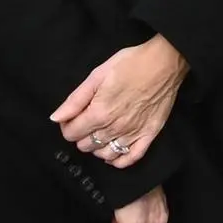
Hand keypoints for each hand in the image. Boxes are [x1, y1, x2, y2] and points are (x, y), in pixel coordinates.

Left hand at [53, 37, 185, 165]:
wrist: (165, 62)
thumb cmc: (131, 64)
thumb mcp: (97, 75)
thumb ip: (75, 99)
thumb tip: (56, 117)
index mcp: (99, 113)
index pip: (71, 134)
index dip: (67, 125)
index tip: (72, 117)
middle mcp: (115, 128)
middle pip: (86, 146)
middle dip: (82, 135)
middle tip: (87, 121)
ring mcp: (133, 134)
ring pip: (105, 154)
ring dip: (98, 146)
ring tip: (101, 132)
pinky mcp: (149, 135)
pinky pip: (130, 158)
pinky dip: (119, 160)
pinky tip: (115, 150)